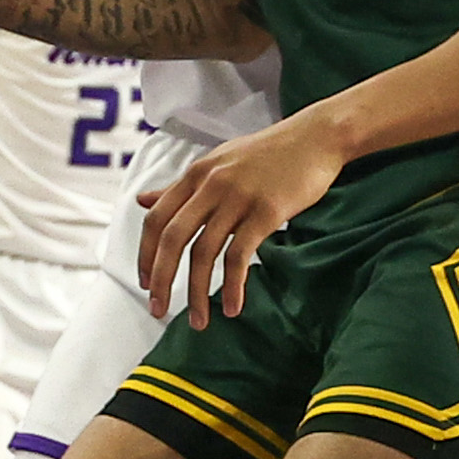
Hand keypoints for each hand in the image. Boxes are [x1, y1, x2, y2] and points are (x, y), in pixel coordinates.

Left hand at [137, 114, 349, 327]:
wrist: (317, 136)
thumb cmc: (268, 152)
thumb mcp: (218, 162)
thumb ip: (181, 186)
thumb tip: (142, 201)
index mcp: (196, 173)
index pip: (157, 219)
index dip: (145, 255)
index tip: (145, 284)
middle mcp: (212, 184)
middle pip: (173, 239)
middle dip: (161, 280)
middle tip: (158, 310)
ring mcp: (239, 197)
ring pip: (205, 253)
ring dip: (197, 293)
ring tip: (198, 321)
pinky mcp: (267, 211)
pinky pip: (241, 255)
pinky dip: (234, 286)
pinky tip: (234, 307)